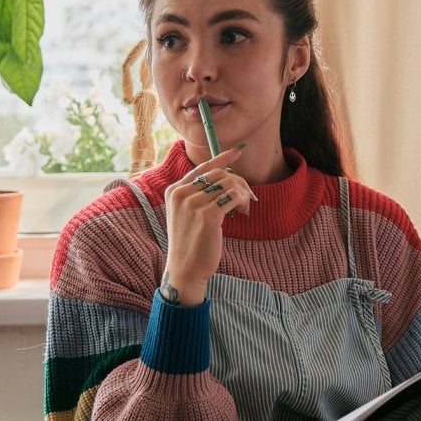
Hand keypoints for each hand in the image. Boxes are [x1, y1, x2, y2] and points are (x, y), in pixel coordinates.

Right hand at [161, 146, 253, 304]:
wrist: (185, 269)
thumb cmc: (190, 243)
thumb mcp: (187, 214)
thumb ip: (198, 195)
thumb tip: (225, 178)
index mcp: (174, 191)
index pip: (202, 167)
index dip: (221, 158)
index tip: (237, 151)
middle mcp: (181, 194)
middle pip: (218, 174)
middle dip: (238, 182)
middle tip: (246, 197)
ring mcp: (192, 204)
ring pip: (228, 183)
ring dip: (242, 193)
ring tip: (243, 208)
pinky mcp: (207, 215)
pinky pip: (233, 196)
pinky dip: (243, 200)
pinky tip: (243, 211)